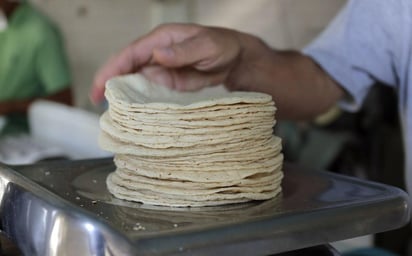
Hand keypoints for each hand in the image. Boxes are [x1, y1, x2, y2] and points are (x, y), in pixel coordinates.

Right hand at [90, 23, 250, 103]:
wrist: (237, 60)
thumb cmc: (223, 46)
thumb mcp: (206, 45)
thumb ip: (183, 51)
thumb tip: (158, 54)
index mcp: (161, 40)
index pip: (130, 54)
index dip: (111, 69)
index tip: (99, 87)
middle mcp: (156, 55)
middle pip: (127, 69)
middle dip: (110, 85)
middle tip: (98, 105)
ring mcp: (162, 71)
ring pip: (136, 83)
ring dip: (125, 97)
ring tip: (113, 114)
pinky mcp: (170, 84)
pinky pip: (151, 93)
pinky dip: (141, 103)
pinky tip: (135, 115)